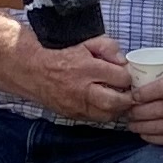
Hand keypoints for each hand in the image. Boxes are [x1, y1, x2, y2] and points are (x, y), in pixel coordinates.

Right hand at [4, 26, 136, 126]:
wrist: (32, 70)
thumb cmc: (61, 54)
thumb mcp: (85, 42)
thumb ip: (108, 47)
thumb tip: (123, 61)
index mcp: (87, 68)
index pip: (121, 78)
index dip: (128, 77)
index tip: (127, 76)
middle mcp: (82, 89)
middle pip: (116, 102)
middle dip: (128, 99)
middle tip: (130, 94)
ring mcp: (76, 105)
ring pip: (107, 115)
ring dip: (118, 109)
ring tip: (119, 100)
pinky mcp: (71, 114)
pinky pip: (95, 119)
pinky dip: (104, 114)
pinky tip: (104, 105)